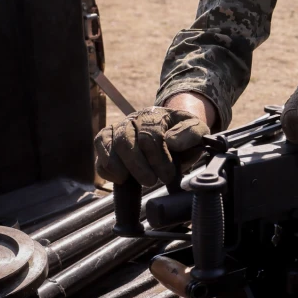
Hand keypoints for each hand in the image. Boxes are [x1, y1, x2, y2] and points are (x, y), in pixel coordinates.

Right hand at [94, 107, 209, 185]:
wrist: (173, 132)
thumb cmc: (184, 134)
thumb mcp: (197, 130)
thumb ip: (190, 133)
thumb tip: (171, 141)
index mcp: (155, 115)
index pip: (149, 135)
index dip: (157, 158)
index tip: (167, 176)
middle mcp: (133, 119)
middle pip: (125, 141)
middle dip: (138, 166)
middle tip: (151, 182)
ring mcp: (118, 129)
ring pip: (110, 145)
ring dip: (120, 168)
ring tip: (134, 181)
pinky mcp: (107, 141)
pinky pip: (99, 153)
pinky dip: (106, 168)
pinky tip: (121, 179)